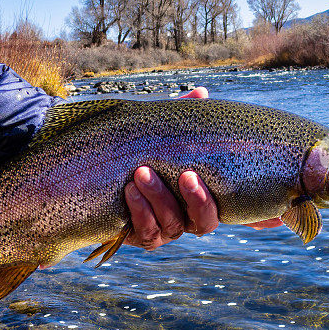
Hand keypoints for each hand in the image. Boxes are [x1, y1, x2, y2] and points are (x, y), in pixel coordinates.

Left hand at [123, 87, 280, 249]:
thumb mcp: (160, 135)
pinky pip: (148, 232)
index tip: (199, 173)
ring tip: (141, 173)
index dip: (227, 199)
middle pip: (205, 220)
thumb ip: (181, 119)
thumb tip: (202, 92)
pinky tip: (130, 192)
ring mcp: (167, 229)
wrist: (101, 178)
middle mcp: (189, 217)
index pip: (225, 204)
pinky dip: (140, 212)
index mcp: (201, 195)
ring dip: (160, 198)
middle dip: (196, 199)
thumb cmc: (142, 153)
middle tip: (184, 175)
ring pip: (173, 224)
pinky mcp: (144, 237)